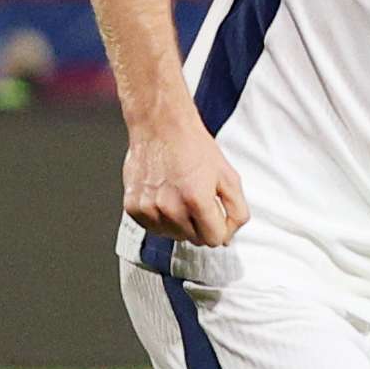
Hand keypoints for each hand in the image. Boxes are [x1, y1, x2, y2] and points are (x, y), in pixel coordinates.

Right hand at [123, 119, 246, 246]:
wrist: (161, 128)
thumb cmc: (194, 148)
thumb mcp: (229, 177)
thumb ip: (236, 211)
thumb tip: (228, 237)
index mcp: (196, 201)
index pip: (213, 240)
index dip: (221, 230)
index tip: (219, 217)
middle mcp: (170, 207)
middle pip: (194, 239)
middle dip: (202, 226)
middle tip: (200, 201)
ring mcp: (148, 208)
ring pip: (173, 235)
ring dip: (181, 224)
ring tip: (182, 197)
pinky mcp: (132, 207)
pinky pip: (152, 228)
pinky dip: (162, 219)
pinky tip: (166, 199)